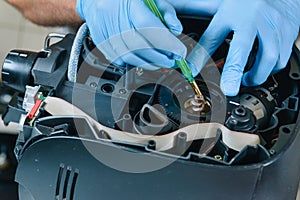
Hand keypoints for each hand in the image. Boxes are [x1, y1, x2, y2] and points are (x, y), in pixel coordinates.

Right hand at [76, 0, 185, 69]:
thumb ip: (167, 12)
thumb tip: (176, 30)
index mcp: (129, 1)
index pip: (150, 26)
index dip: (166, 43)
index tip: (178, 52)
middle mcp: (112, 14)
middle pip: (138, 45)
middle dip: (159, 58)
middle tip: (170, 61)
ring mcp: (102, 27)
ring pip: (127, 55)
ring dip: (146, 63)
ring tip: (158, 64)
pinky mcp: (98, 38)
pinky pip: (115, 57)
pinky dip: (131, 62)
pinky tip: (140, 60)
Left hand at [177, 0, 299, 95]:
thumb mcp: (216, 2)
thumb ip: (193, 9)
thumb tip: (170, 15)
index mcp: (232, 11)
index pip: (212, 37)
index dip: (200, 57)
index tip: (190, 72)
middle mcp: (254, 19)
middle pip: (244, 48)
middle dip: (235, 71)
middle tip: (229, 89)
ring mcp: (274, 27)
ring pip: (268, 59)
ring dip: (255, 75)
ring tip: (244, 80)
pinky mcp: (288, 35)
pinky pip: (281, 60)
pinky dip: (270, 70)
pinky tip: (260, 68)